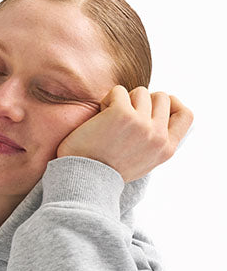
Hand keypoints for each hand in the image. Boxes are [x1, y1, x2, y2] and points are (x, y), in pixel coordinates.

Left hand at [55, 85, 193, 182]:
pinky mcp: (122, 114)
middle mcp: (158, 137)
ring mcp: (142, 124)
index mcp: (166, 150)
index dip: (173, 103)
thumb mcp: (142, 161)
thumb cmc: (106, 170)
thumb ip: (154, 142)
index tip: (155, 105)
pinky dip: (108, 100)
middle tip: (124, 114)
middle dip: (143, 100)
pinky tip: (99, 117)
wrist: (84, 180)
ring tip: (109, 118)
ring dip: (124, 100)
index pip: (186, 115)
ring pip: (141, 92)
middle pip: (162, 97)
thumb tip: (158, 115)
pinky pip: (119, 91)